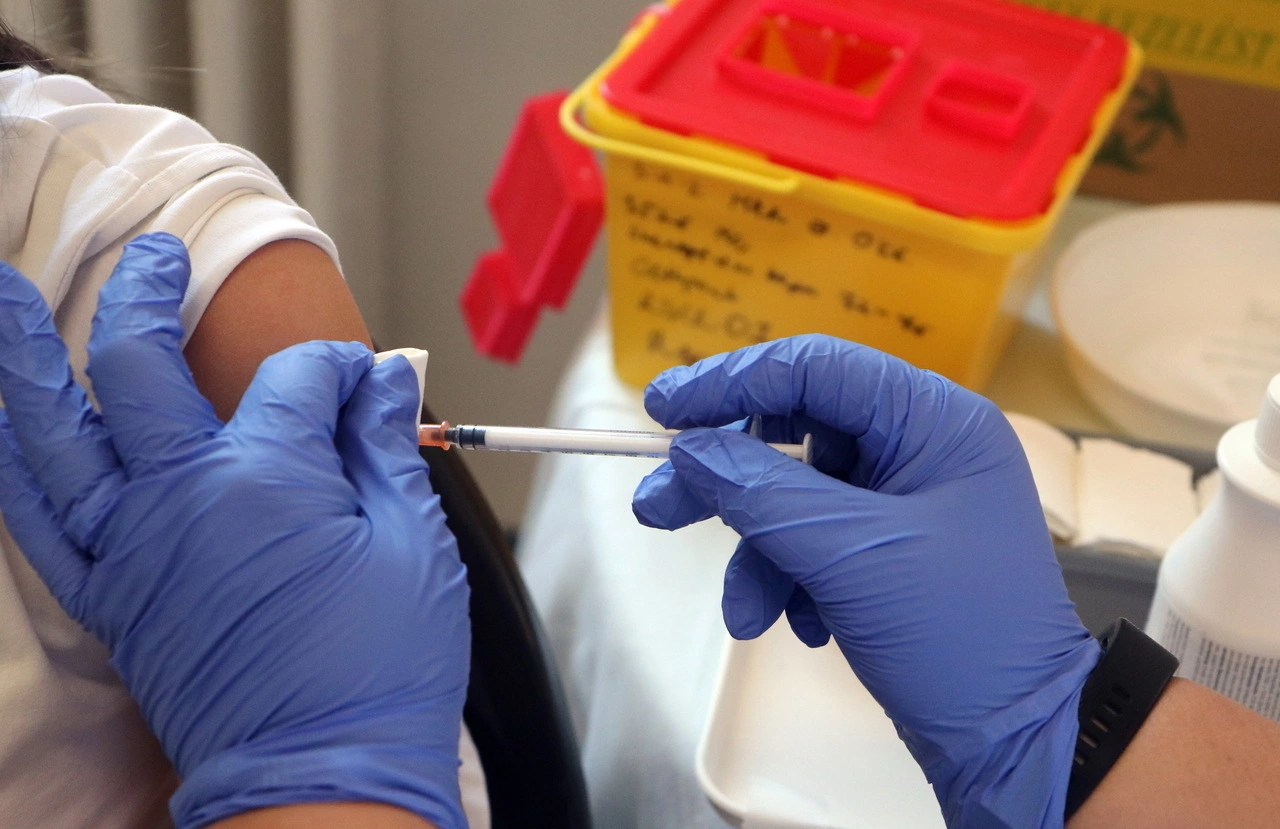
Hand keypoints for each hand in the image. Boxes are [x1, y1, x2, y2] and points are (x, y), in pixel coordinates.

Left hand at [0, 234, 469, 828]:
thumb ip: (384, 447)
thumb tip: (378, 378)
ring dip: (24, 356)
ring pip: (53, 431)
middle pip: (139, 365)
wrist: (322, 777)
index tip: (362, 386)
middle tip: (156, 257)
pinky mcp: (112, 597)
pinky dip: (15, 465)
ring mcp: (133, 547)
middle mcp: (182, 498)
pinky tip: (5, 427)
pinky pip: (40, 521)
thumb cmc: (383, 667)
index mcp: (270, 479)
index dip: (336, 372)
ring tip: (4, 294)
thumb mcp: (414, 545)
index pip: (296, 380)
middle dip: (147, 294)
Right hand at [632, 335, 1098, 828]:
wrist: (1019, 741)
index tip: (659, 407)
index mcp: (932, 419)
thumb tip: (690, 449)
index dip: (729, 382)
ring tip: (747, 614)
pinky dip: (792, 580)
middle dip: (727, 482)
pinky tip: (803, 625)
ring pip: (796, 498)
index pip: (814, 369)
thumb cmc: (958, 634)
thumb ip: (761, 493)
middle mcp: (921, 447)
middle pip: (795, 434)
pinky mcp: (888, 551)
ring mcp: (906, 501)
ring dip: (760, 554)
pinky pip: (814, 541)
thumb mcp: (849, 556)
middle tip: (658, 508)